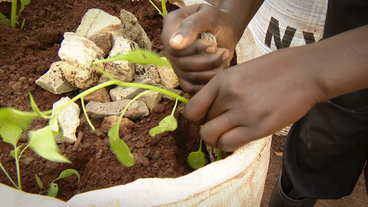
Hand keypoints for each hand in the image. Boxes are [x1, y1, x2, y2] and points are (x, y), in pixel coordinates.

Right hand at [162, 4, 241, 93]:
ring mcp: (176, 62)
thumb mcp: (208, 15)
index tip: (213, 45)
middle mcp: (170, 46)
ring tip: (224, 58)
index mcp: (170, 27)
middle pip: (182, 64)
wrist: (227, 31)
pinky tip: (218, 70)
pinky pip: (190, 87)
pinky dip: (207, 82)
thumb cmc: (218, 20)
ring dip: (211, 71)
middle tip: (223, 52)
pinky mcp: (184, 76)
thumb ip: (191, 26)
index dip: (195, 50)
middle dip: (207, 61)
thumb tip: (174, 44)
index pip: (174, 47)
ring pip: (188, 77)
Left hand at [184, 47, 321, 151]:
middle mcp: (228, 96)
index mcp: (222, 80)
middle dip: (209, 127)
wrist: (307, 72)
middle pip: (203, 123)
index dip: (195, 118)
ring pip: (211, 137)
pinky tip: (239, 137)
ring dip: (216, 139)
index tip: (204, 119)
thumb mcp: (241, 71)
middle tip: (222, 125)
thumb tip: (210, 109)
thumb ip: (223, 89)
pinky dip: (229, 145)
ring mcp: (243, 113)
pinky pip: (229, 144)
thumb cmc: (276, 69)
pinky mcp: (258, 128)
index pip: (192, 108)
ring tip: (228, 134)